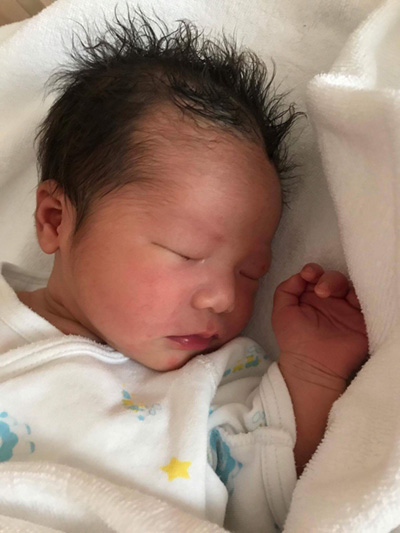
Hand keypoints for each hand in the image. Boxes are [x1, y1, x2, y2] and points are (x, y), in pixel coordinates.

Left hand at [272, 263, 368, 381]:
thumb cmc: (294, 340)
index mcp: (308, 298)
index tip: (308, 274)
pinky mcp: (360, 318)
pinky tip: (348, 298)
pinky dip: (357, 294)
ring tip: (326, 293)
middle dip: (325, 277)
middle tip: (319, 290)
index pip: (313, 276)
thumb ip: (286, 290)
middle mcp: (328, 301)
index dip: (312, 271)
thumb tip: (300, 275)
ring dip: (337, 283)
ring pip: (347, 285)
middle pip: (331, 277)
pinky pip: (364, 299)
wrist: (312, 365)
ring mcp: (344, 309)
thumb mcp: (281, 312)